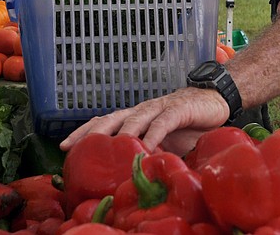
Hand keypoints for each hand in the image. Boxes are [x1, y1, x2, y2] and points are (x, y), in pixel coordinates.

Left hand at [59, 86, 229, 154]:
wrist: (215, 102)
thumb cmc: (187, 125)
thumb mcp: (163, 143)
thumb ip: (148, 154)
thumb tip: (131, 178)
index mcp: (135, 118)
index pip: (104, 122)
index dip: (83, 132)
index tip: (64, 146)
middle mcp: (142, 111)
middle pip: (111, 118)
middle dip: (92, 133)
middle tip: (76, 148)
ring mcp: (158, 109)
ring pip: (134, 118)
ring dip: (121, 134)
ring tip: (109, 150)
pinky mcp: (177, 110)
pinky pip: (162, 122)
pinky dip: (153, 134)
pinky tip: (146, 147)